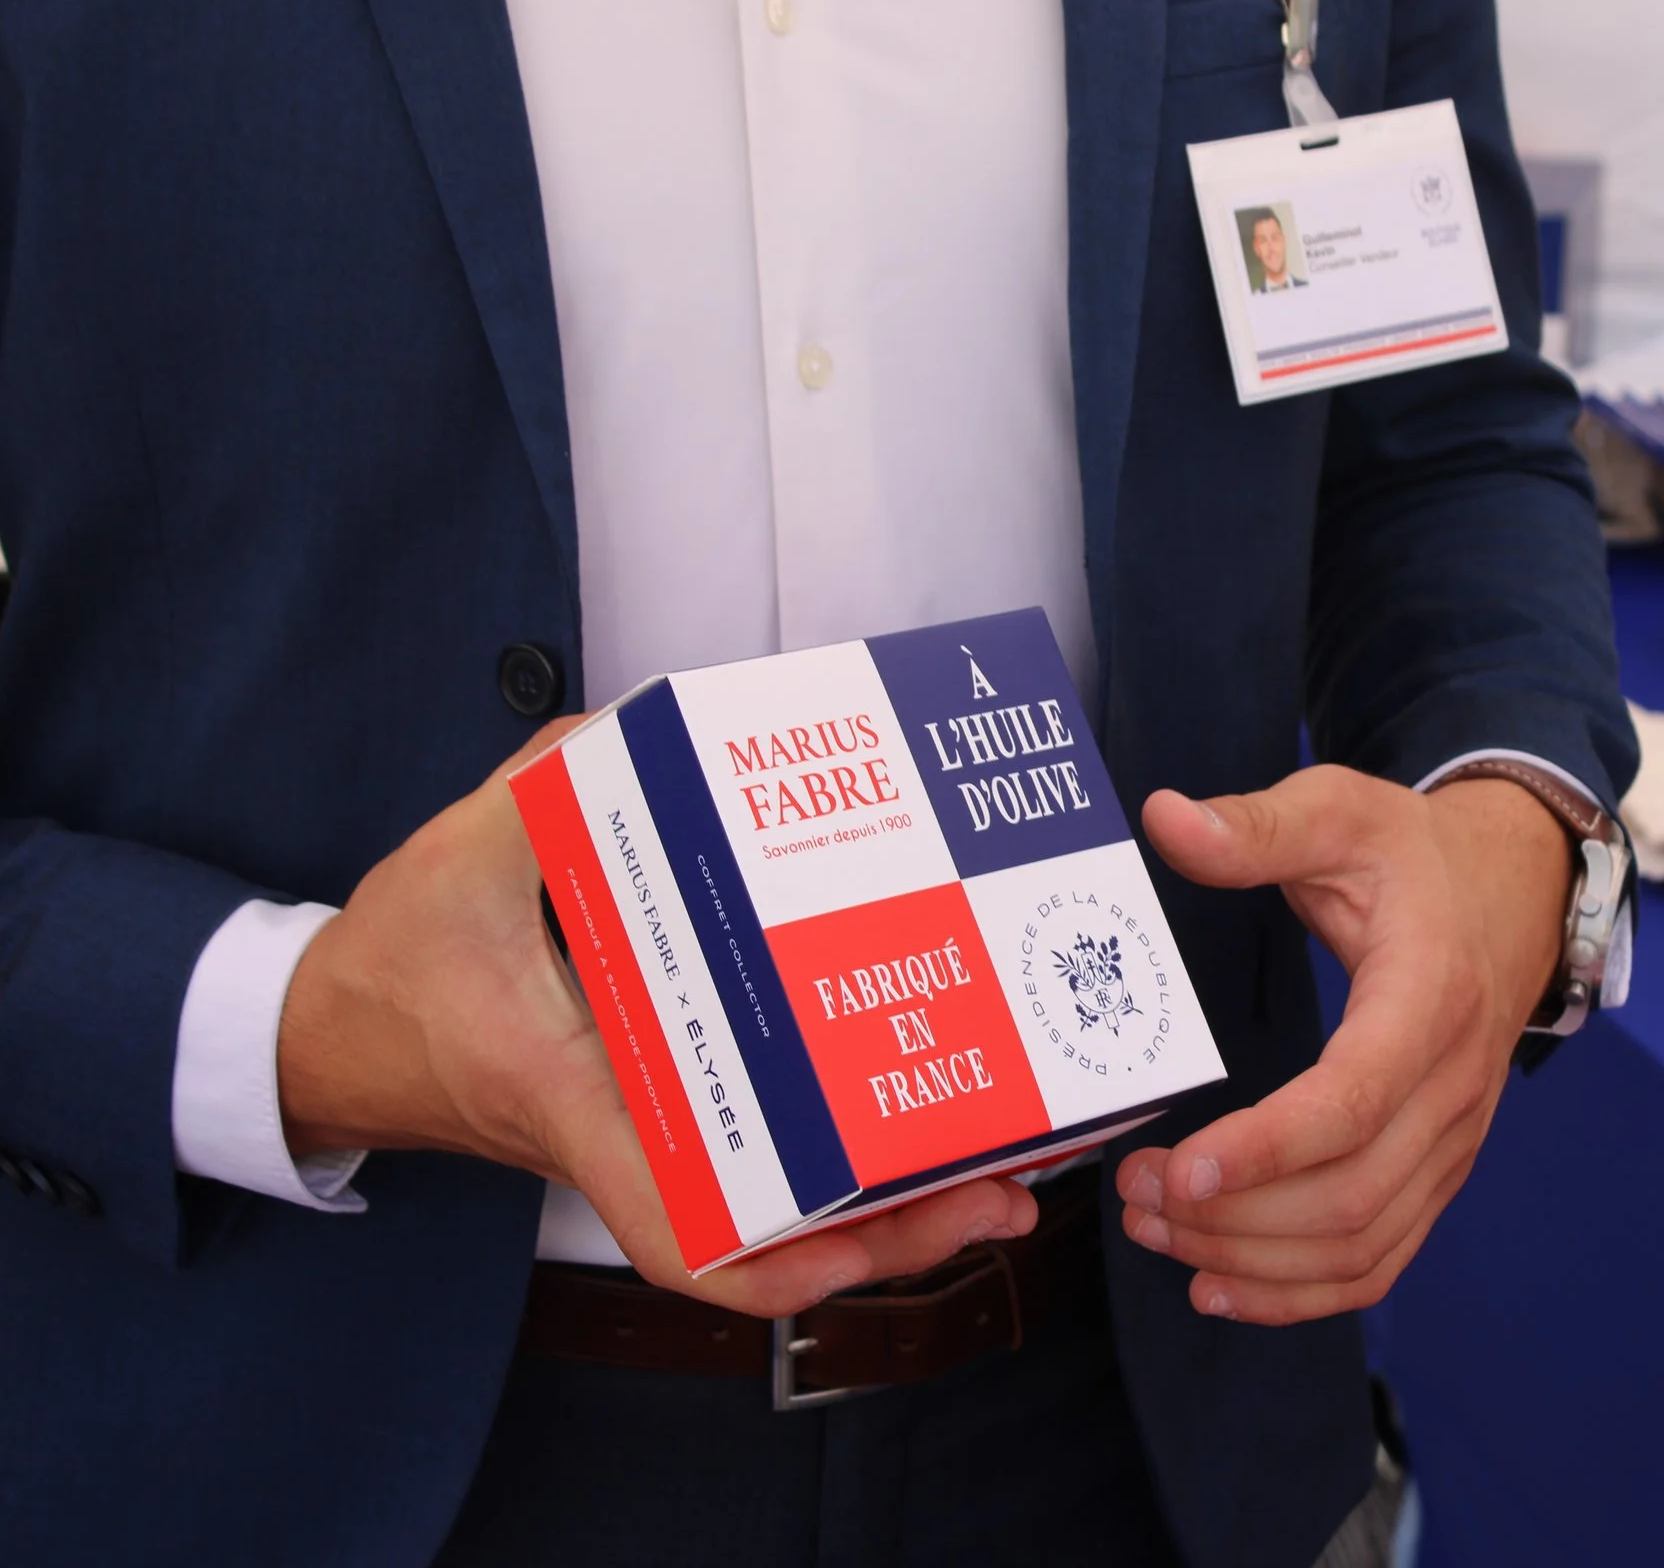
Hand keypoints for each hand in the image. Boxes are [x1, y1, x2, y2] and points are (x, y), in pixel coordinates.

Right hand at [276, 721, 1035, 1317]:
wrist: (329, 1035)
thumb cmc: (394, 963)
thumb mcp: (462, 853)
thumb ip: (554, 781)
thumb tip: (652, 725)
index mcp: (575, 1098)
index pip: (677, 1225)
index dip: (779, 1260)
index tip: (868, 1242)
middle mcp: (625, 1141)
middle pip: (768, 1244)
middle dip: (891, 1236)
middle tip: (1012, 1188)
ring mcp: (646, 1142)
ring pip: (779, 1222)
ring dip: (889, 1216)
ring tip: (1006, 1168)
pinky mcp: (656, 1123)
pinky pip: (762, 1170)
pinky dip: (842, 1173)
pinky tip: (917, 1127)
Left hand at [1116, 766, 1570, 1324]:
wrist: (1514, 894)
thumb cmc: (1415, 856)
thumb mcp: (1343, 811)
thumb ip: (1257, 825)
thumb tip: (1166, 819)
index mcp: (1429, 999)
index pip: (1353, 1102)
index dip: (1267, 1149)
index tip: (1179, 1167)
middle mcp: (1453, 1088)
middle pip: (1348, 1196)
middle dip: (1232, 1214)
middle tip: (1136, 1193)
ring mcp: (1453, 1141)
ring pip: (1360, 1245)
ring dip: (1251, 1259)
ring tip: (1158, 1232)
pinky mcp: (1438, 1172)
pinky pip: (1379, 1262)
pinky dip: (1300, 1293)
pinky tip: (1221, 1285)